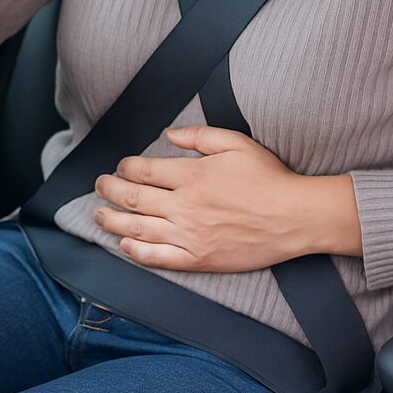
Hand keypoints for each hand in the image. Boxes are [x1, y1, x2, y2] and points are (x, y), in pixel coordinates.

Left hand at [93, 125, 361, 271]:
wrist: (293, 217)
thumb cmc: (267, 177)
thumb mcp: (235, 142)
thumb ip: (198, 136)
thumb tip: (169, 133)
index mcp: (192, 175)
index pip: (144, 171)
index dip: (125, 167)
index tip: (121, 165)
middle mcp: (184, 206)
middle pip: (133, 199)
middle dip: (110, 190)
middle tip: (100, 185)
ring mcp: (190, 236)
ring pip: (138, 229)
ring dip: (113, 221)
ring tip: (98, 216)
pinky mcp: (198, 259)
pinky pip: (159, 258)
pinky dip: (137, 251)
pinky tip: (125, 245)